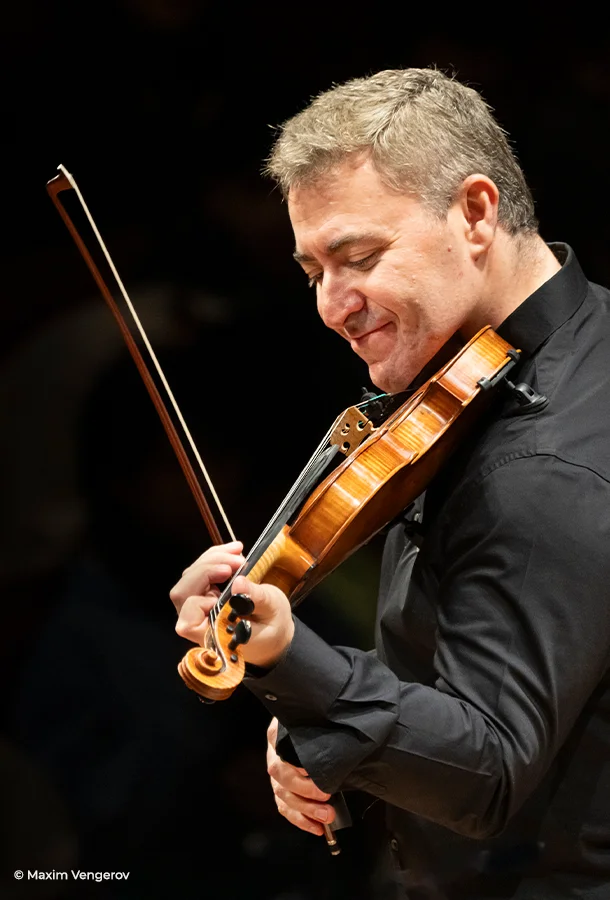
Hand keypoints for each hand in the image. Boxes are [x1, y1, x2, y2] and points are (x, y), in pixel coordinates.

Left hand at [170, 542, 294, 668]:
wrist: (274, 629)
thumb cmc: (272, 628)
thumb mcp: (272, 612)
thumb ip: (256, 599)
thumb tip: (238, 582)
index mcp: (214, 636)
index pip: (188, 622)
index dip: (198, 603)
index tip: (223, 591)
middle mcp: (200, 622)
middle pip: (182, 593)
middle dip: (206, 570)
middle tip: (237, 562)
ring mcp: (200, 606)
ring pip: (190, 578)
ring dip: (212, 559)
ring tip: (238, 552)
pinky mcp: (205, 593)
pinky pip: (200, 571)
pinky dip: (215, 557)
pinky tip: (234, 550)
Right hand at [266, 717, 334, 836]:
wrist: (314, 726)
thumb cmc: (319, 726)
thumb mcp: (320, 724)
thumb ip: (324, 733)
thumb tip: (341, 747)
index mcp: (280, 732)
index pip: (281, 745)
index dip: (294, 760)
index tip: (310, 769)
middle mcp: (274, 752)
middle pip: (280, 773)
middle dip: (304, 789)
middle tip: (325, 795)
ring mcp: (276, 771)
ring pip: (282, 794)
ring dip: (305, 809)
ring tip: (326, 816)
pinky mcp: (280, 789)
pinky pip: (284, 808)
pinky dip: (301, 820)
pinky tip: (317, 827)